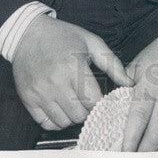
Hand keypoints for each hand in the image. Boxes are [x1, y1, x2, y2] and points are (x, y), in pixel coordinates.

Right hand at [11, 15, 127, 130]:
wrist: (27, 34)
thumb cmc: (63, 36)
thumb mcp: (92, 43)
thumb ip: (112, 64)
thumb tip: (129, 83)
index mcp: (73, 67)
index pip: (93, 101)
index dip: (102, 104)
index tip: (103, 99)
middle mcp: (55, 82)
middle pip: (79, 115)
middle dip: (88, 111)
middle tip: (89, 101)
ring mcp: (40, 93)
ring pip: (63, 122)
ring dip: (73, 117)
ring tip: (75, 103)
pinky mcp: (28, 99)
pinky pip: (46, 123)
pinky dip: (56, 121)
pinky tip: (61, 108)